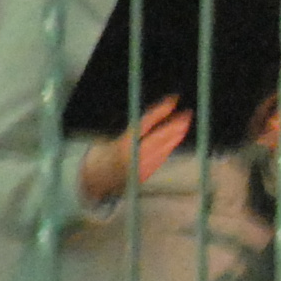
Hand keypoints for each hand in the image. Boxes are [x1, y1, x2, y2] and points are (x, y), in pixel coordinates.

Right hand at [71, 96, 191, 209]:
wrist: (94, 181)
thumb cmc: (102, 154)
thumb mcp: (112, 138)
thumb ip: (134, 128)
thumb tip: (157, 112)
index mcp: (122, 144)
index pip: (146, 123)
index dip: (161, 110)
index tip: (173, 100)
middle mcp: (132, 157)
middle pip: (160, 137)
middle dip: (175, 125)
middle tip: (187, 113)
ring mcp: (139, 168)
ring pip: (163, 148)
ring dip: (176, 135)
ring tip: (185, 124)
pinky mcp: (144, 175)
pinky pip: (160, 158)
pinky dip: (169, 147)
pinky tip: (176, 138)